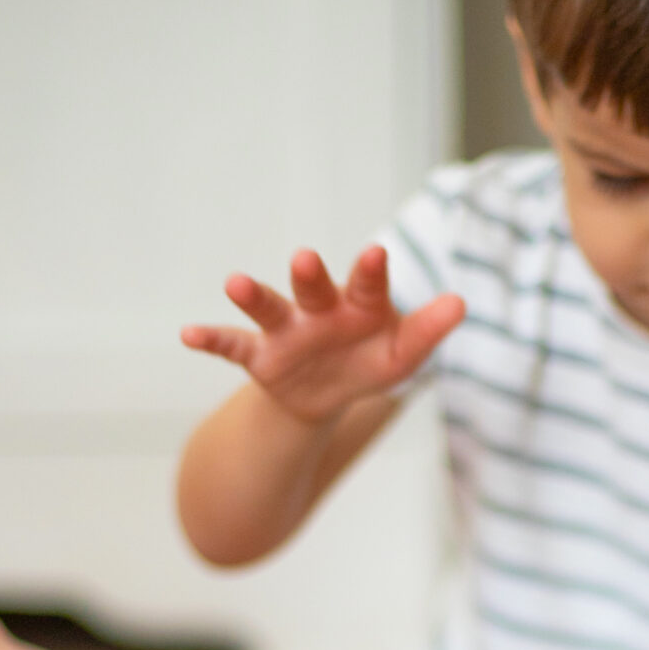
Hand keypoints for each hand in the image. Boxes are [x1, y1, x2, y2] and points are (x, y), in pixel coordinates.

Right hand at [182, 245, 463, 424]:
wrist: (329, 395)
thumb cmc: (369, 362)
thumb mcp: (402, 355)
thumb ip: (428, 330)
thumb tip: (460, 304)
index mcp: (358, 304)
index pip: (367, 284)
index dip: (370, 271)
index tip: (375, 253)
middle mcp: (318, 309)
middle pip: (314, 288)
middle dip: (309, 275)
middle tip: (305, 258)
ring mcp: (286, 331)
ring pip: (269, 308)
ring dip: (253, 295)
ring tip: (235, 282)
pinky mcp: (260, 356)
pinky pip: (232, 345)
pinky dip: (211, 339)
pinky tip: (187, 334)